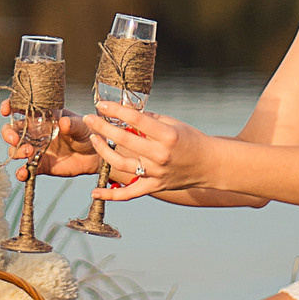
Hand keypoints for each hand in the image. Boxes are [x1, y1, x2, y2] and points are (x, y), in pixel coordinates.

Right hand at [2, 100, 102, 182]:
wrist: (96, 155)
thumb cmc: (88, 133)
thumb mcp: (82, 125)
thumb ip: (73, 124)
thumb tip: (63, 122)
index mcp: (42, 117)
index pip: (20, 109)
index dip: (9, 107)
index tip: (6, 110)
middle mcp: (35, 132)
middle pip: (12, 131)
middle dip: (8, 134)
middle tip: (15, 139)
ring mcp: (36, 149)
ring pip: (16, 150)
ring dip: (17, 152)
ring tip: (29, 152)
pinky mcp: (40, 165)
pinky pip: (26, 169)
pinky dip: (21, 172)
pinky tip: (24, 173)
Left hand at [85, 102, 216, 200]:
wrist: (209, 164)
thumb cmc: (190, 139)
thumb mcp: (172, 123)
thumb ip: (148, 119)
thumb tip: (123, 112)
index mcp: (167, 135)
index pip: (136, 120)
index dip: (117, 111)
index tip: (101, 104)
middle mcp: (160, 155)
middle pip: (124, 140)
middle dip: (103, 127)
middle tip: (90, 118)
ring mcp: (156, 173)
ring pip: (121, 164)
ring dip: (103, 151)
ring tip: (94, 139)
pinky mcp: (155, 186)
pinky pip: (130, 193)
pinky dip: (111, 195)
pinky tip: (94, 192)